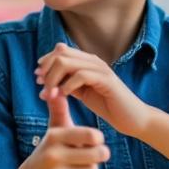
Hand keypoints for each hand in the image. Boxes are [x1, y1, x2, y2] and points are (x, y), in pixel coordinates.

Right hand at [16, 90, 109, 168]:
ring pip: (93, 168)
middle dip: (101, 153)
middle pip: (97, 154)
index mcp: (54, 137)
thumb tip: (55, 91)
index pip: (91, 135)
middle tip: (100, 152)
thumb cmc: (49, 149)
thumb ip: (58, 110)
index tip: (95, 139)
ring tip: (81, 163)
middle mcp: (54, 156)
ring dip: (92, 166)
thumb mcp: (53, 130)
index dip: (98, 138)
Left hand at [35, 43, 150, 135]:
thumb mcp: (80, 93)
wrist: (131, 118)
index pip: (60, 50)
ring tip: (51, 94)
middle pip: (60, 53)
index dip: (45, 62)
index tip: (37, 78)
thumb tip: (42, 84)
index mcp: (86, 61)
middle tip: (43, 88)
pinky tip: (64, 95)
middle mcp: (93, 61)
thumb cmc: (106, 105)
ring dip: (54, 79)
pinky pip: (81, 76)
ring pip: (67, 62)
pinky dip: (68, 85)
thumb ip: (64, 85)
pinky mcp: (107, 81)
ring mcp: (101, 69)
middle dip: (47, 71)